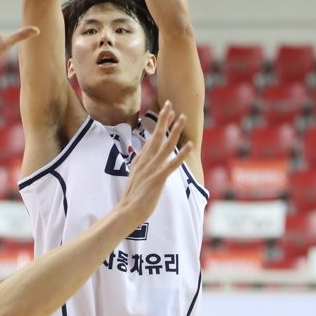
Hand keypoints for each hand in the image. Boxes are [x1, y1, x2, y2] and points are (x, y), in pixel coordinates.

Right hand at [116, 102, 191, 228]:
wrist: (127, 211)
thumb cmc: (132, 198)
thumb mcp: (135, 178)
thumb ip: (141, 167)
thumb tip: (144, 160)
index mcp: (140, 160)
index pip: (151, 138)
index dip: (159, 124)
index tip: (166, 111)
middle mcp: (145, 161)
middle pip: (156, 135)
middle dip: (165, 119)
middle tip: (171, 104)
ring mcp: (151, 169)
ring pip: (165, 145)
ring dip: (175, 130)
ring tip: (183, 118)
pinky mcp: (158, 178)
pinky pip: (172, 164)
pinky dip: (181, 154)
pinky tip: (189, 145)